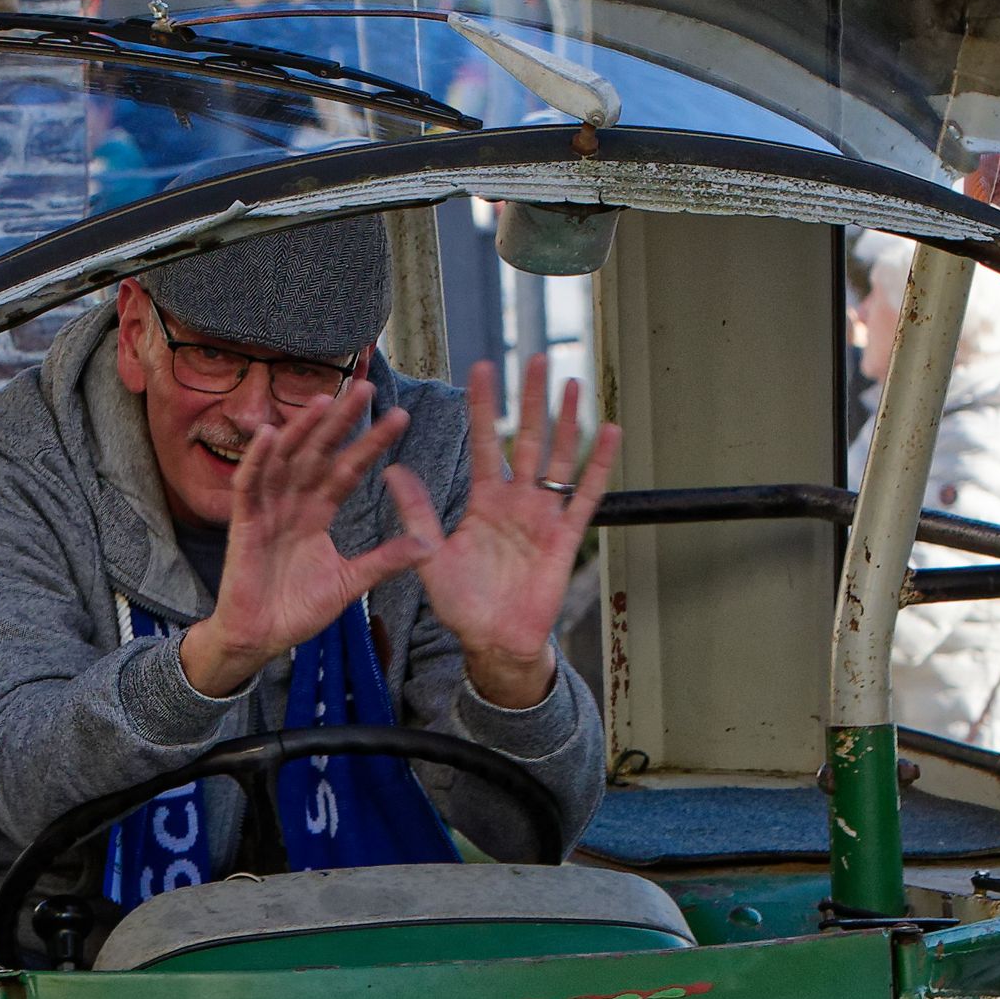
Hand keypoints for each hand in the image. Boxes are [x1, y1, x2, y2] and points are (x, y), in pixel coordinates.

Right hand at [180, 380, 432, 697]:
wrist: (260, 640)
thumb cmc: (298, 610)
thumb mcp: (351, 583)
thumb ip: (384, 561)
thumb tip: (428, 545)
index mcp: (317, 512)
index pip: (348, 469)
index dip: (371, 443)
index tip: (399, 418)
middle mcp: (292, 502)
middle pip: (319, 452)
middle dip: (341, 421)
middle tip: (367, 388)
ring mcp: (267, 509)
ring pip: (286, 459)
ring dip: (302, 429)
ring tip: (324, 399)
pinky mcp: (243, 524)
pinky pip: (249, 484)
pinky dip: (257, 459)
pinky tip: (272, 434)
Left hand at [395, 355, 620, 709]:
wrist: (494, 642)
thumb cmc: (462, 603)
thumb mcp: (430, 554)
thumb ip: (417, 512)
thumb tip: (391, 470)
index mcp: (484, 501)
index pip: (486, 442)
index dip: (485, 407)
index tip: (482, 368)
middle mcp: (517, 501)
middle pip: (529, 438)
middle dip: (532, 399)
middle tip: (536, 357)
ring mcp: (544, 517)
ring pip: (560, 458)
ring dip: (567, 421)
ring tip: (572, 382)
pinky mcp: (566, 537)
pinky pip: (586, 495)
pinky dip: (599, 465)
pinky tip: (608, 431)